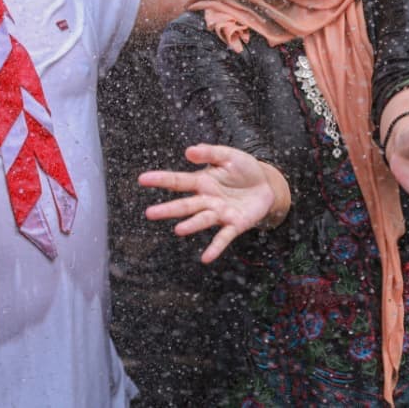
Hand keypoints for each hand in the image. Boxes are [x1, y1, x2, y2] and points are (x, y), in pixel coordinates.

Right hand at [139, 143, 283, 262]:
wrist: (267, 184)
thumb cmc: (244, 169)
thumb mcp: (228, 155)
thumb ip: (209, 153)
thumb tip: (189, 151)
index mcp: (202, 181)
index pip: (178, 181)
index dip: (160, 179)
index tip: (142, 179)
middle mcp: (207, 200)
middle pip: (185, 205)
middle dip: (169, 209)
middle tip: (149, 213)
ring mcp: (220, 213)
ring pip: (202, 220)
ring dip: (191, 225)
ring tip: (179, 230)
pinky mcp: (235, 224)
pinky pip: (224, 237)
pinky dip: (215, 247)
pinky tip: (206, 258)